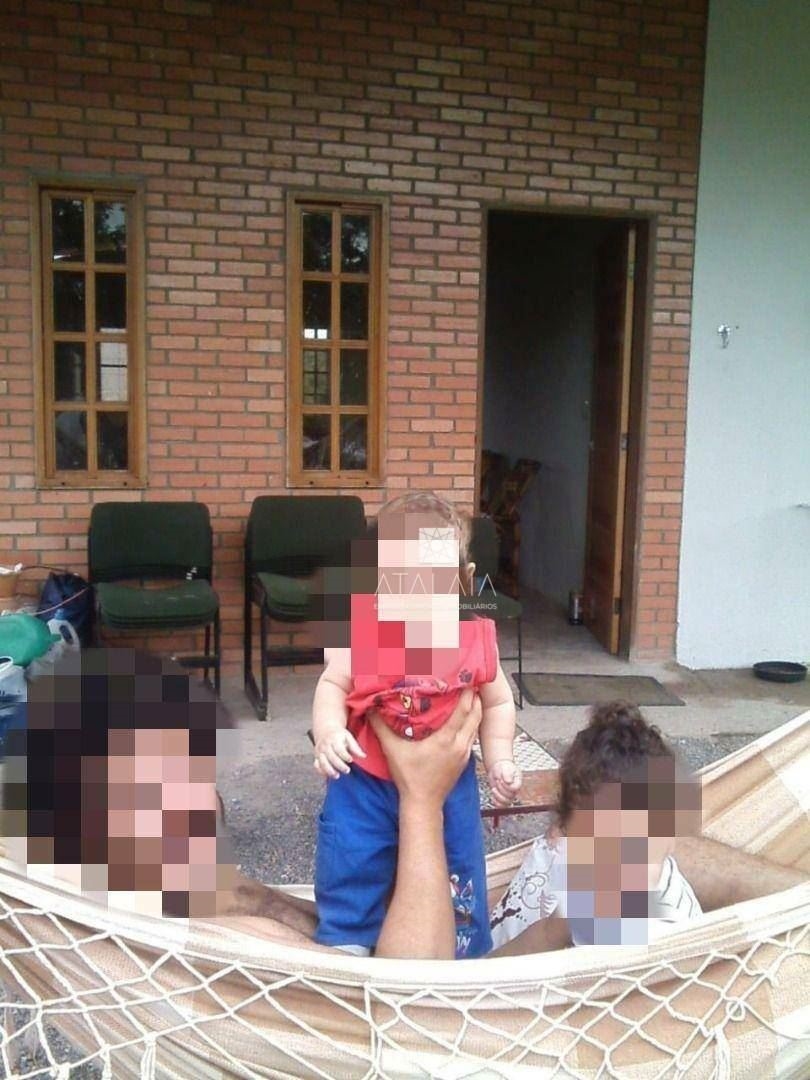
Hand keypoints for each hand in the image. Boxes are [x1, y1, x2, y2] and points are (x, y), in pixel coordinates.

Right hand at [313, 727, 365, 778]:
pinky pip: (317, 765)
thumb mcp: (348, 737)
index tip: (351, 760)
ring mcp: (320, 751)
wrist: (326, 730)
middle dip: (339, 765)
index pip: (339, 749)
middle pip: (331, 757)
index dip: (345, 756)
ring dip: (329, 770)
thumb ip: (355, 747)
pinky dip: (321, 771)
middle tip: (347, 770)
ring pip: (322, 762)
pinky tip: (327, 775)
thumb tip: (363, 756)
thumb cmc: (338, 735)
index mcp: (334, 740)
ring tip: (337, 775)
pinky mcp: (316, 756)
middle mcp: (325, 746)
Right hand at [369, 688, 482, 806]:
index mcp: (446, 740)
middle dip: (475, 697)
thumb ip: (381, 727)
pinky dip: (472, 723)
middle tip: (471, 681)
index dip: (467, 693)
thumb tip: (370, 707)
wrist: (423, 804)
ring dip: (475, 710)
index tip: (467, 677)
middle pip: (475, 715)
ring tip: (470, 695)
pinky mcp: (464, 760)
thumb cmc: (408, 777)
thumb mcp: (392, 750)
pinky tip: (465, 718)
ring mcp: (464, 753)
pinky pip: (472, 736)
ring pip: (476, 726)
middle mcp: (459, 745)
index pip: (463, 711)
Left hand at [487, 759, 521, 807]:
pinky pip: (502, 806)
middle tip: (497, 781)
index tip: (501, 780)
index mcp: (517, 782)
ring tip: (494, 788)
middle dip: (501, 789)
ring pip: (506, 802)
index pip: (515, 788)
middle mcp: (514, 790)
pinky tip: (493, 796)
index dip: (506, 786)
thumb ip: (507, 773)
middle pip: (510, 796)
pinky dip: (496, 803)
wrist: (498, 769)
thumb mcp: (505, 767)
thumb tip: (508, 781)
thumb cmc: (503, 767)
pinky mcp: (502, 798)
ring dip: (498, 796)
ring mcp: (508, 795)